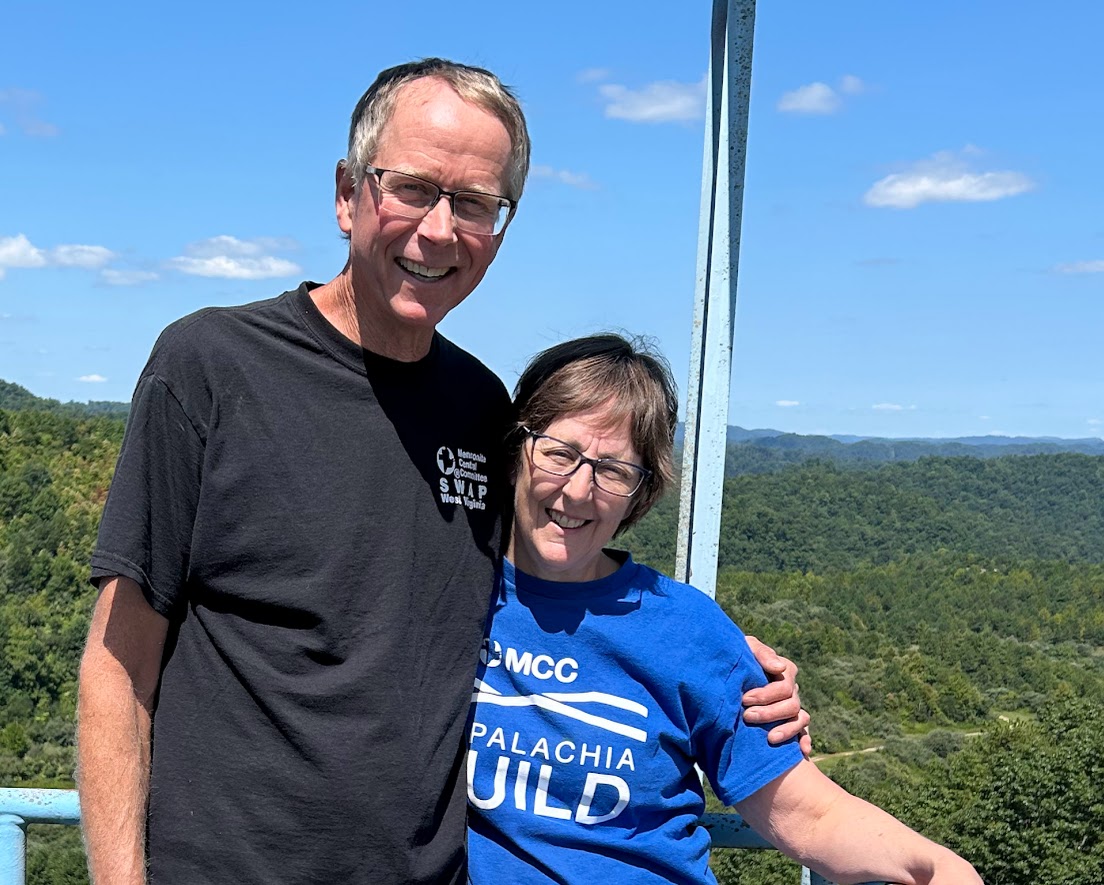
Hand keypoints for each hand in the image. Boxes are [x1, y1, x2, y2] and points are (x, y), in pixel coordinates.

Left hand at [742, 635, 811, 757]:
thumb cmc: (738, 657)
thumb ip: (762, 654)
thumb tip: (779, 668)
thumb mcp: (746, 648)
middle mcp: (792, 690)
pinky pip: (804, 733)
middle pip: (791, 705)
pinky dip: (805, 741)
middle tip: (747, 716)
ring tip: (770, 738)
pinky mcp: (790, 721)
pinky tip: (802, 752)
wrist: (727, 671)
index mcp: (785, 671)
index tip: (744, 699)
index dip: (765, 694)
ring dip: (787, 730)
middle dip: (770, 713)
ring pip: (800, 720)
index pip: (784, 686)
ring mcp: (793, 707)